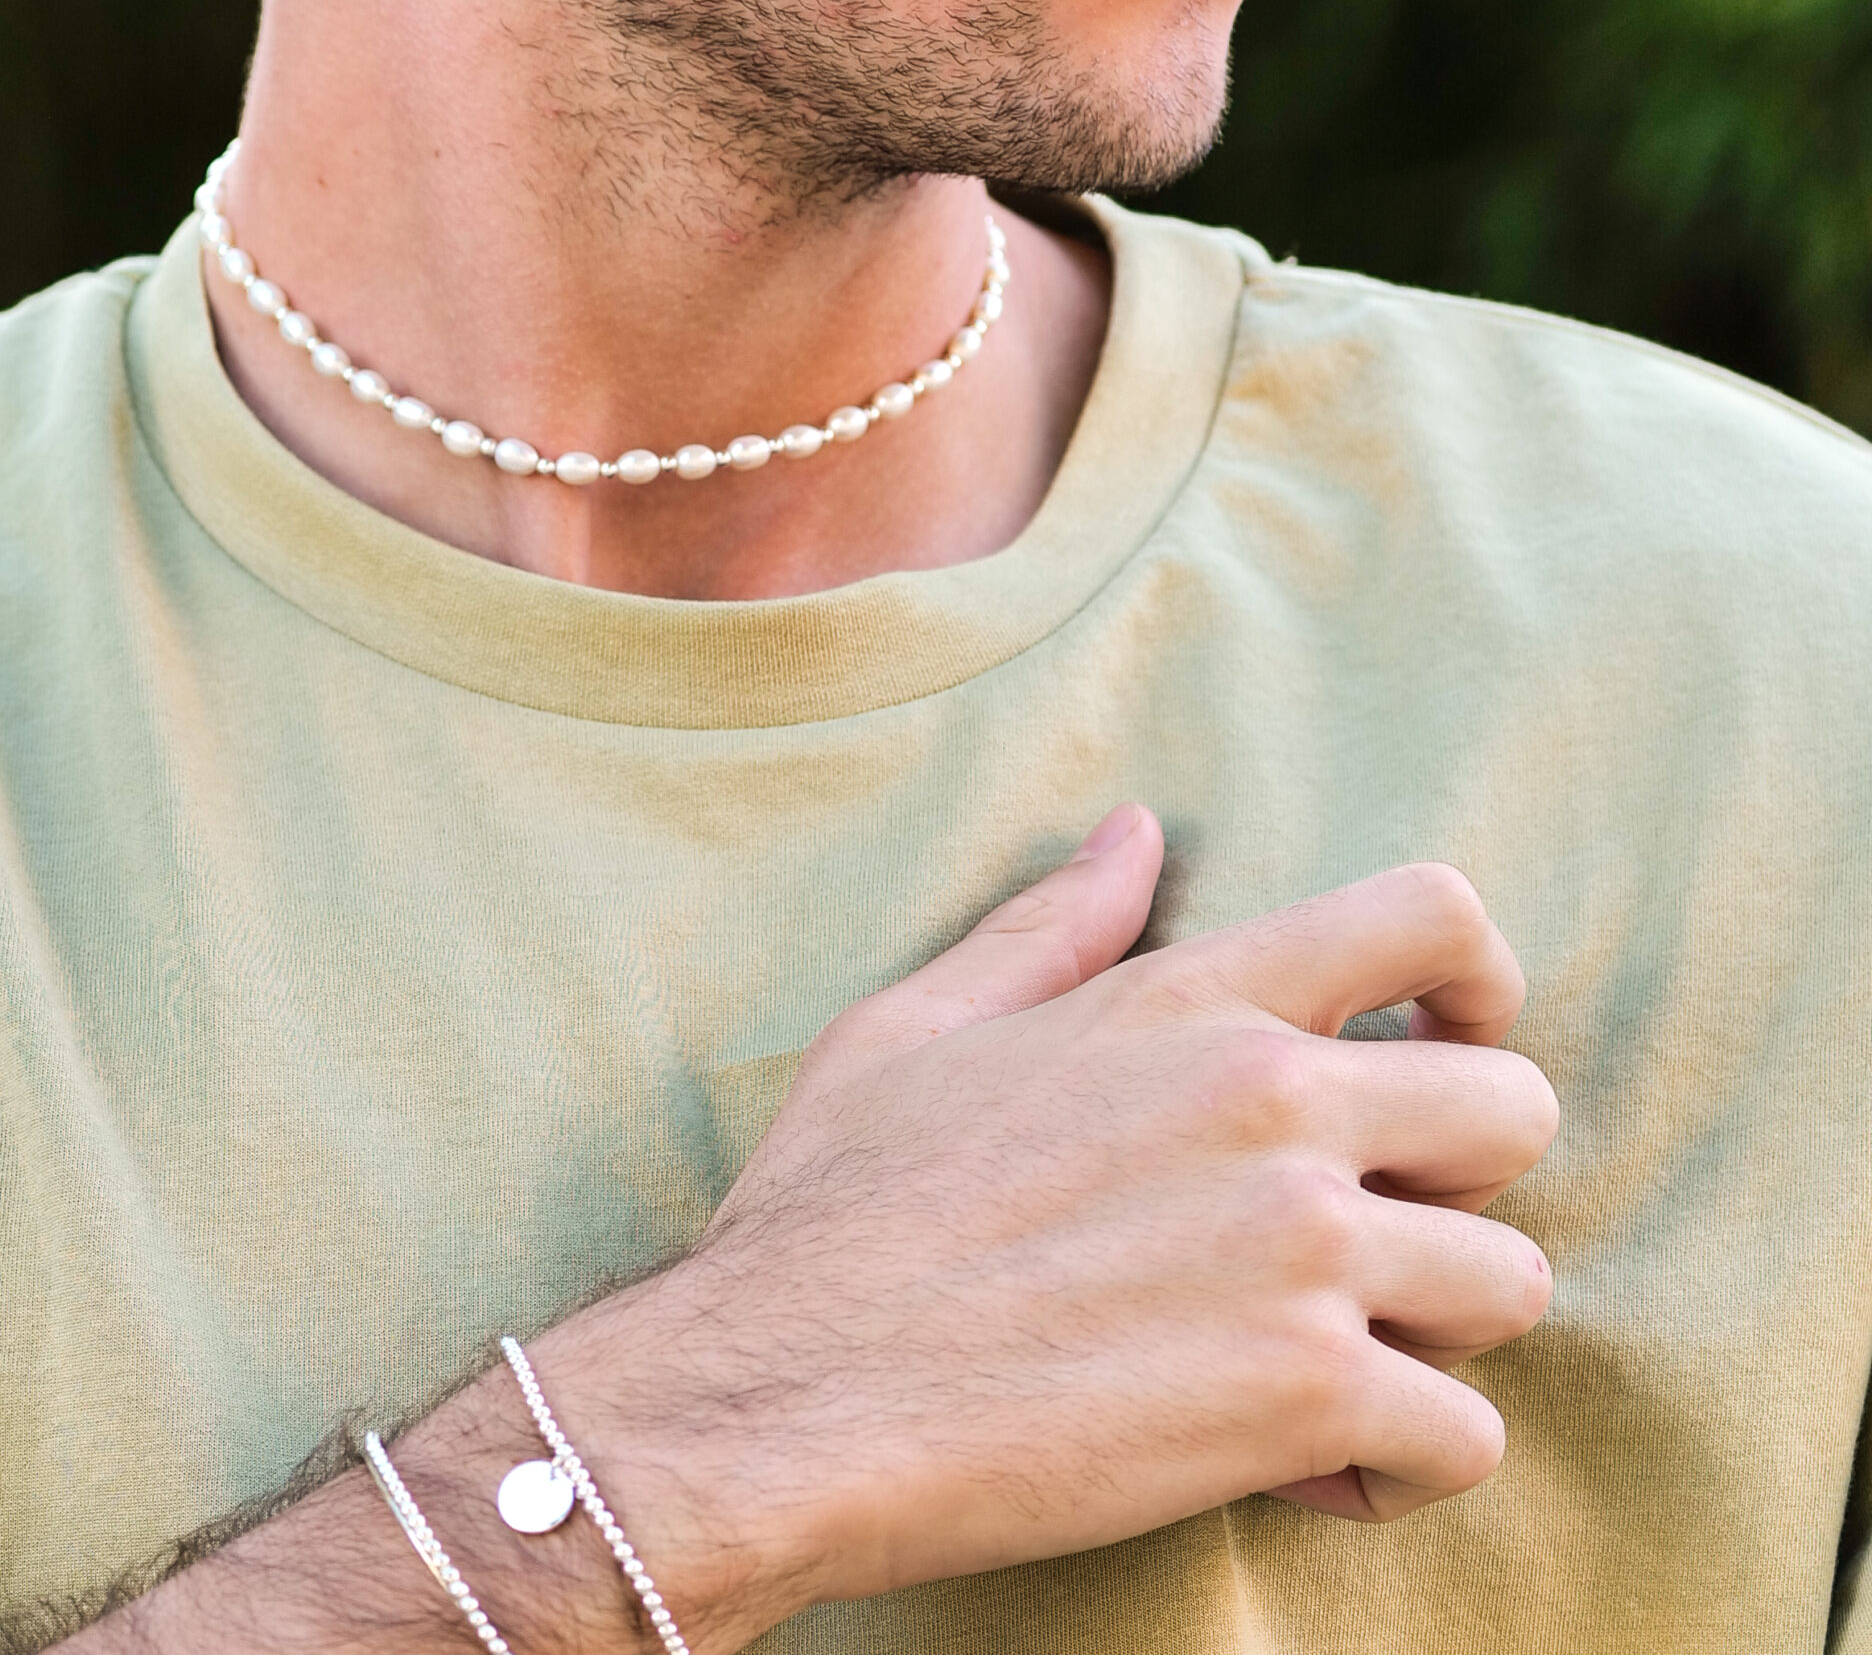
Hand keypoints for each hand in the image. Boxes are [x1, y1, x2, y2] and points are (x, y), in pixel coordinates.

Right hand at [528, 809, 1557, 1644]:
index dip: (1477, 978)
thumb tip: (1135, 834)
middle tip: (1364, 1234)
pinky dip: (1392, 1464)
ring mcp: (1301, 1248)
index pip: (1428, 916)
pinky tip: (1290, 1461)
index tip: (1443, 1043)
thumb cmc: (834, 1210)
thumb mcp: (920, 1025)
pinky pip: (1465, 1438)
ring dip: (1431, 1332)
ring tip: (1319, 1358)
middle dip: (1461, 1179)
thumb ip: (1053, 927)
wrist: (783, 1393)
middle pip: (1515, 1105)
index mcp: (1188, 1001)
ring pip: (1512, 1282)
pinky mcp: (1305, 1396)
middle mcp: (1271, 1102)